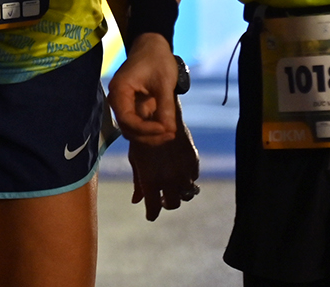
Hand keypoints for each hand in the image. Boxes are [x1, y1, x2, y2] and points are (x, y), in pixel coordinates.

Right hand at [108, 32, 179, 145]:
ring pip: (132, 129)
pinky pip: (138, 123)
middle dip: (149, 136)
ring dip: (150, 135)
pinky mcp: (132, 105)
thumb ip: (165, 107)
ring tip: (170, 133)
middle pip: (128, 128)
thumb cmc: (157, 59)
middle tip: (170, 134)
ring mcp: (123, 103)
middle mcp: (117, 99)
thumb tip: (169, 130)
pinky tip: (166, 128)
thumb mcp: (165, 82)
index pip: (127, 119)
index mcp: (120, 90)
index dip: (146, 129)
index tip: (165, 129)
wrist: (152, 45)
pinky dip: (150, 129)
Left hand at [127, 105, 199, 219]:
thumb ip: (137, 182)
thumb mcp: (135, 160)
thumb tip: (136, 201)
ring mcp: (183, 172)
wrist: (159, 115)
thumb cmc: (142, 138)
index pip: (154, 209)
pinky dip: (188, 179)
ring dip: (180, 193)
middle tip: (162, 197)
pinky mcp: (193, 162)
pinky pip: (194, 179)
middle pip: (172, 204)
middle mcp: (169, 180)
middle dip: (166, 203)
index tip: (151, 213)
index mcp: (150, 181)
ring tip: (173, 186)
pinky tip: (180, 172)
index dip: (152, 213)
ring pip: (187, 194)